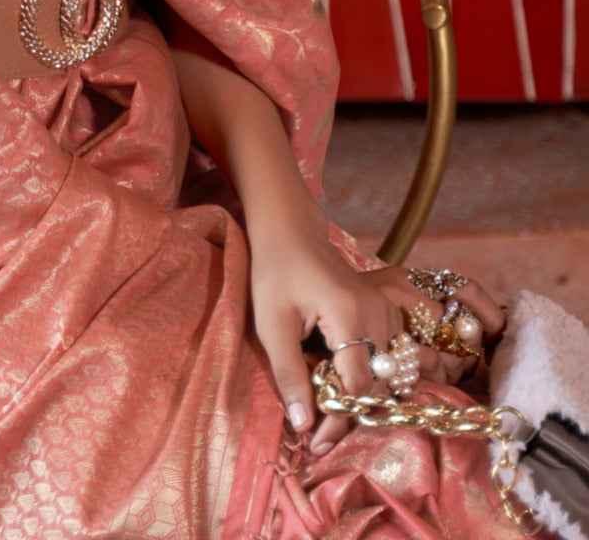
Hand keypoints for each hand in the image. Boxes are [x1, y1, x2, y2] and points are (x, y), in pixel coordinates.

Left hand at [249, 225, 508, 455]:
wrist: (291, 233)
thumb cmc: (276, 274)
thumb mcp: (271, 325)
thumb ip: (289, 374)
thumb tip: (303, 425)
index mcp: (350, 314)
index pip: (359, 385)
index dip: (340, 417)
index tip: (316, 440)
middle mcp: (378, 312)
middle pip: (381, 382)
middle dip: (354, 413)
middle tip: (323, 435)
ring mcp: (388, 308)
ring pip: (394, 370)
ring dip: (370, 395)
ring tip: (335, 413)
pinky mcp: (389, 306)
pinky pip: (401, 351)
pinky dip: (385, 372)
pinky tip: (361, 384)